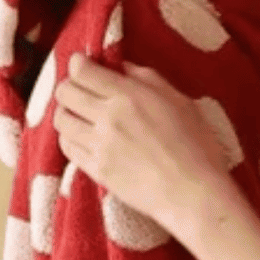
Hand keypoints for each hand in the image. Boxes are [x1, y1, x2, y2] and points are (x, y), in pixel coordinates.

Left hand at [54, 55, 227, 240]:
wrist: (195, 195)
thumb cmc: (198, 148)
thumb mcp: (181, 103)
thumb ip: (148, 79)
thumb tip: (123, 67)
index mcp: (129, 96)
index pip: (81, 70)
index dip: (79, 63)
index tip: (85, 66)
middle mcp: (108, 117)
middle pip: (64, 92)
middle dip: (70, 87)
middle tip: (83, 93)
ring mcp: (99, 145)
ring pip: (61, 120)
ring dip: (68, 114)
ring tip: (82, 118)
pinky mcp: (96, 169)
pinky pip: (67, 147)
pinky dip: (71, 139)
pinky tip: (85, 140)